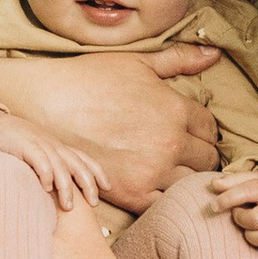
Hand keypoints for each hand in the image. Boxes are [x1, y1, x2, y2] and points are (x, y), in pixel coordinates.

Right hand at [0, 48, 222, 205]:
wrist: (43, 106)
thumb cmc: (88, 79)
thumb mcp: (136, 62)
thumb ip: (178, 60)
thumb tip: (213, 55)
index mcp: (175, 107)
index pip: (209, 127)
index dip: (201, 130)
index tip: (191, 133)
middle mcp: (170, 140)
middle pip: (207, 157)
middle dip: (198, 154)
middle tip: (183, 154)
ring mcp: (152, 170)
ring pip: (192, 182)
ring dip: (186, 177)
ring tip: (171, 172)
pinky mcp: (132, 194)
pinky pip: (166, 203)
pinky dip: (166, 198)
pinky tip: (155, 188)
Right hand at [0, 106, 104, 210]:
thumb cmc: (14, 144)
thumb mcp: (37, 153)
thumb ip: (48, 168)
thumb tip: (58, 191)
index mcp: (58, 148)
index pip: (84, 159)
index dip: (98, 173)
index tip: (107, 188)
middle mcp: (53, 146)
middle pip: (78, 165)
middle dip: (88, 184)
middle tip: (93, 203)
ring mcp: (40, 145)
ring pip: (61, 167)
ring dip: (66, 188)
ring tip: (68, 206)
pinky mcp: (25, 146)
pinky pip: (40, 161)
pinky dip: (45, 175)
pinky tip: (45, 188)